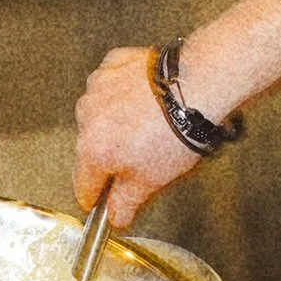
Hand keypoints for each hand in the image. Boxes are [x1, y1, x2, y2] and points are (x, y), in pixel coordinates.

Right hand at [73, 46, 202, 224]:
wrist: (197, 85)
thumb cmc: (178, 130)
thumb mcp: (152, 181)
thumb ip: (126, 203)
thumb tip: (117, 216)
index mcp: (93, 150)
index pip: (83, 186)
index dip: (95, 198)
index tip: (102, 201)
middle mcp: (88, 117)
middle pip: (92, 149)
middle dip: (111, 157)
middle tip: (142, 159)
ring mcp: (98, 88)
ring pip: (100, 116)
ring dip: (116, 123)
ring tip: (149, 127)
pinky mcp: (113, 65)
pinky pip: (111, 87)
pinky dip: (124, 95)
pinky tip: (146, 102)